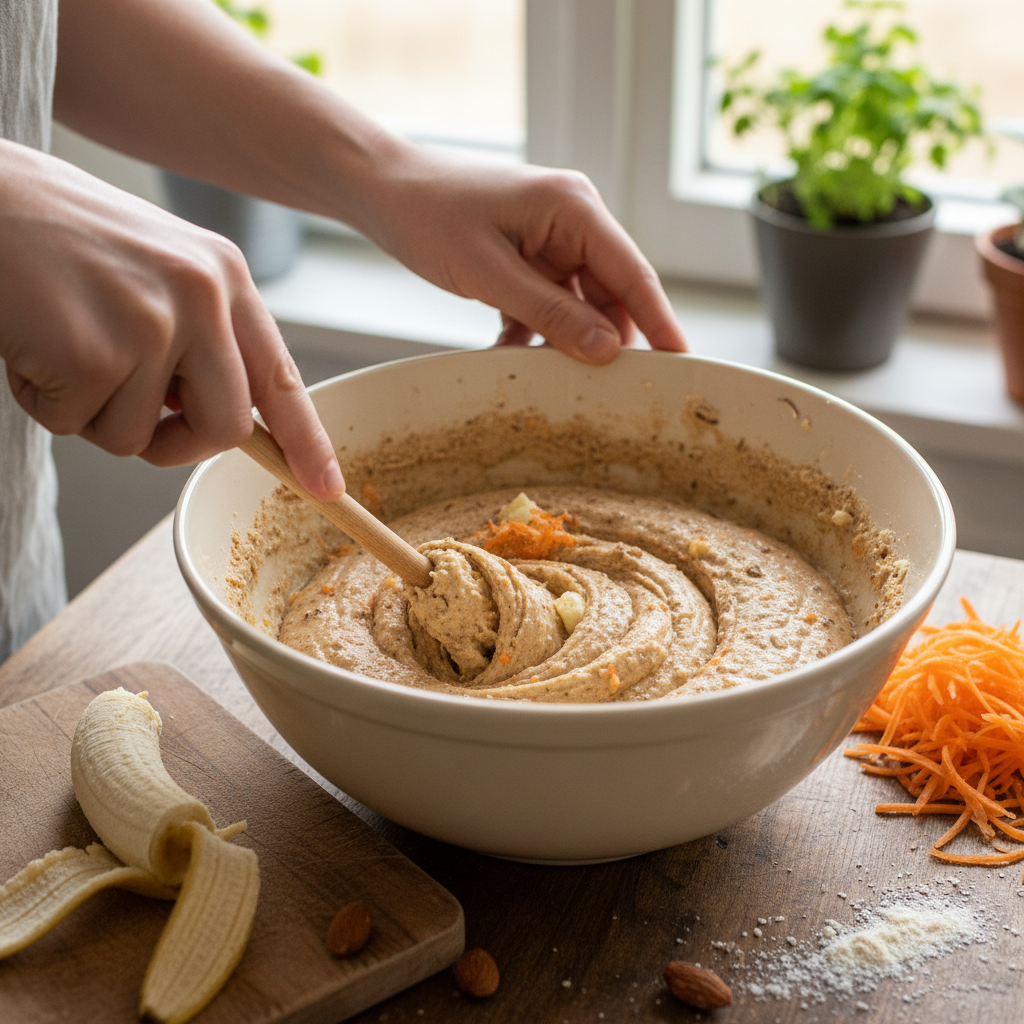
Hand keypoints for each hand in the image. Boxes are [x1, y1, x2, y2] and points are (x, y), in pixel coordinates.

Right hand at [0, 141, 342, 499]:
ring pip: (138, 436)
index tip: (325, 486)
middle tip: (130, 415)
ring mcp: (151, 324)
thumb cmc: (55, 235)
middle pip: (226, 429)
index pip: (280, 377)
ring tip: (60, 344)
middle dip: (176, 444)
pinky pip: (77, 425)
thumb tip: (218, 418)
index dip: (306, 440)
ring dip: (91, 413)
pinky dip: (43, 401)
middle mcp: (202, 297)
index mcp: (225, 277)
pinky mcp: (93, 353)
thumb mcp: (156, 270)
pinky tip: (28, 342)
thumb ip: (198, 338)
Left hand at [357, 143, 686, 364]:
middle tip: (606, 392)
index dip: (660, 323)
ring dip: (562, 342)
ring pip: (577, 307)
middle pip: (609, 295)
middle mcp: (571, 221)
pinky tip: (508, 355)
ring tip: (547, 377)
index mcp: (574, 207)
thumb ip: (549, 313)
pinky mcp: (526, 260)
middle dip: (605, 341)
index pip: (633, 274)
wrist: (380, 190)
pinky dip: (532, 335)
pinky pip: (545, 308)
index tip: (681, 364)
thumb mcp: (488, 272)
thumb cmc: (428, 214)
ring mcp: (548, 241)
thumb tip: (605, 350)